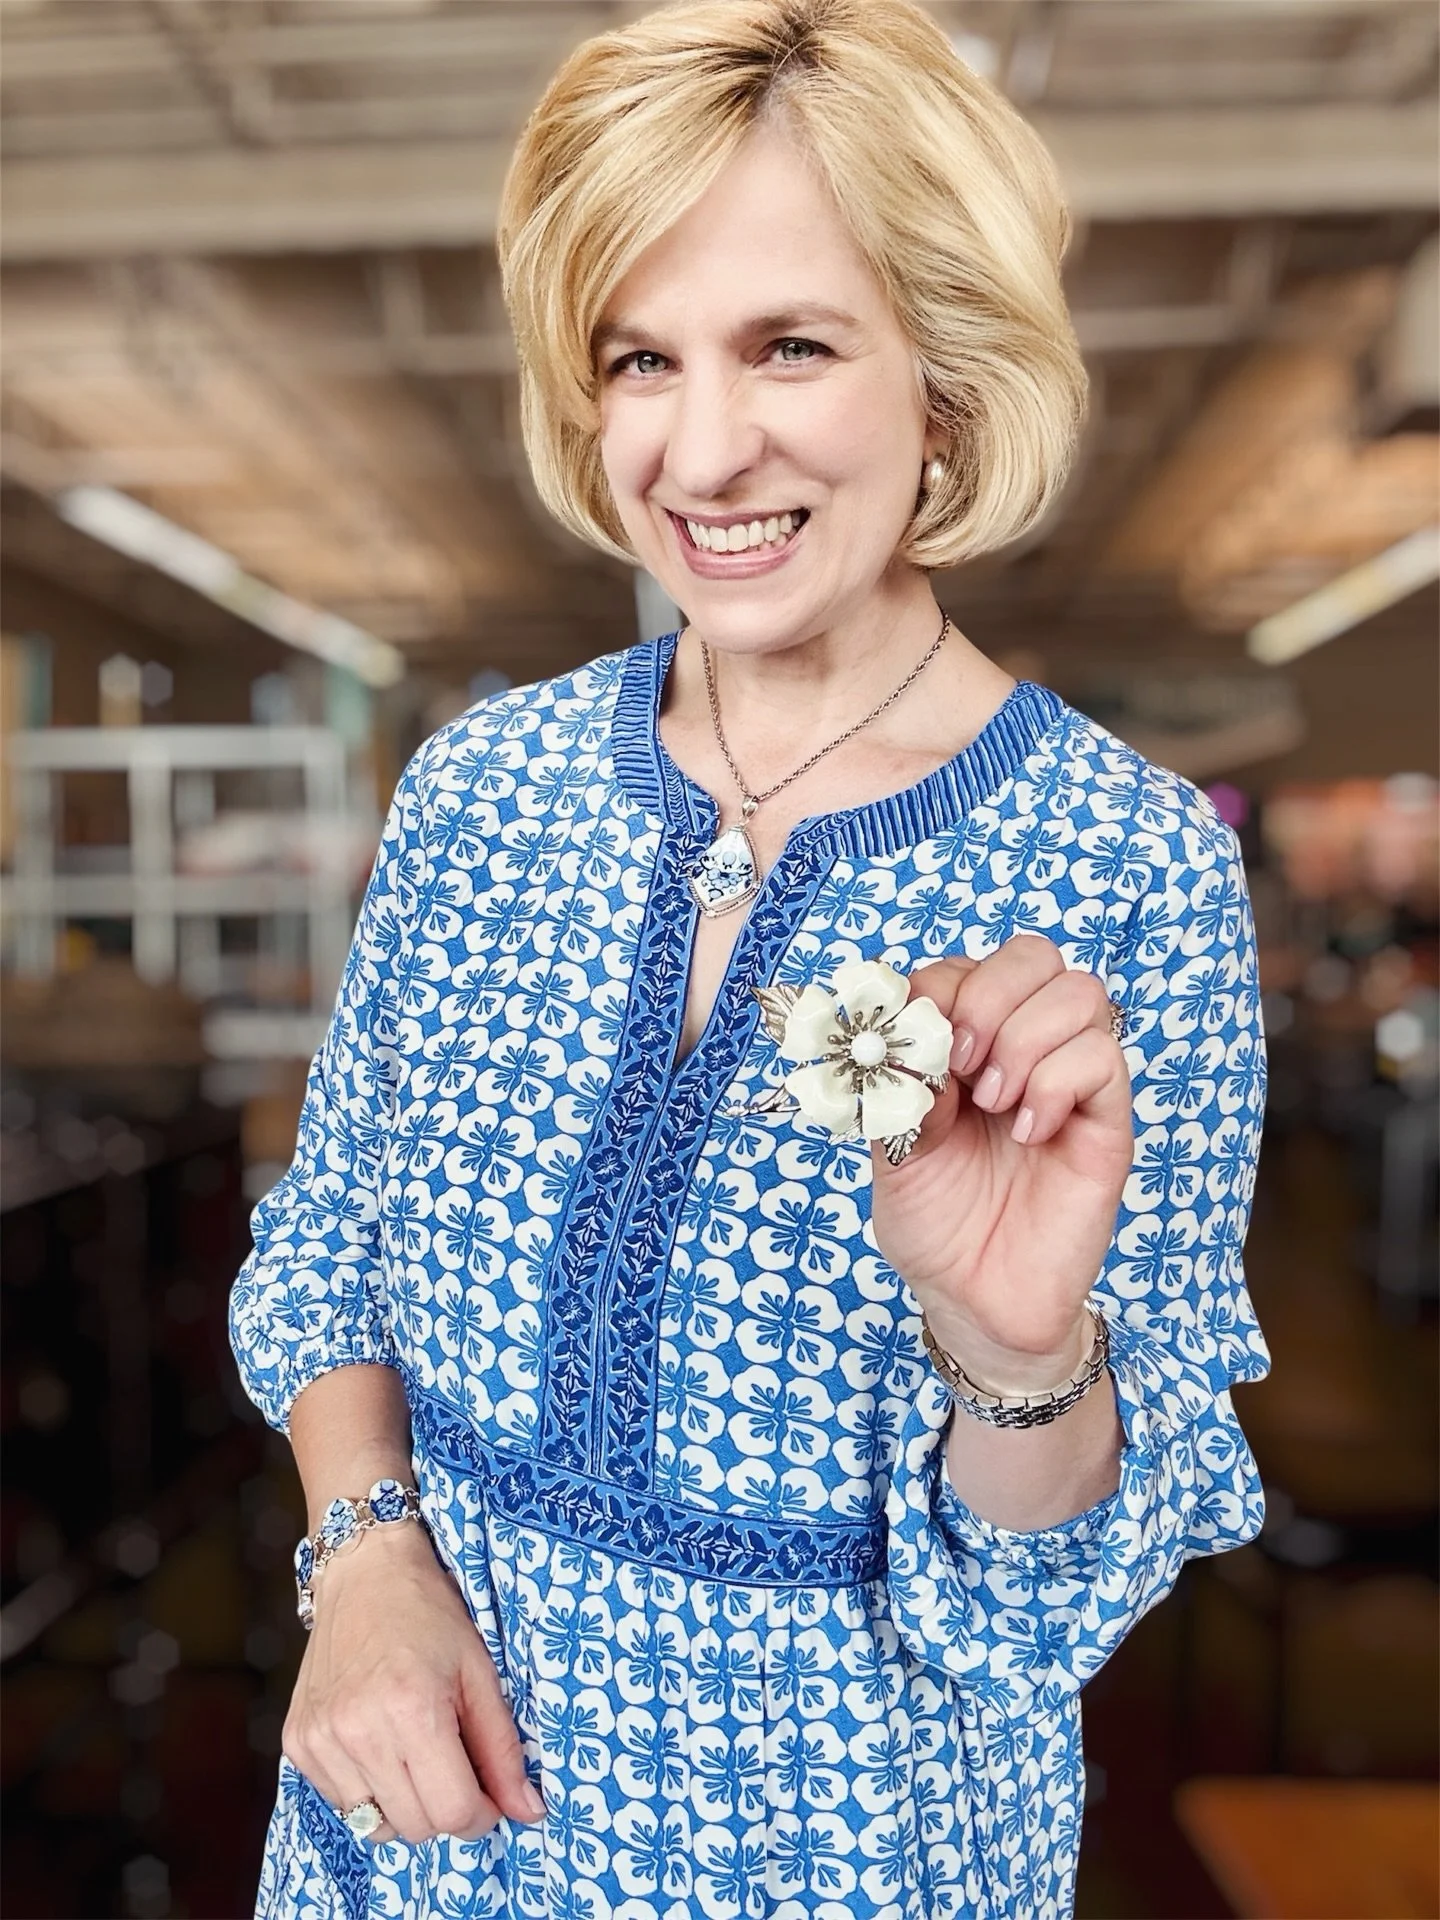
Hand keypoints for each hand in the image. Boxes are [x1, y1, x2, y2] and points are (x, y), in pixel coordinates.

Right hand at [282, 1520, 542, 1844]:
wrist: (365, 1573)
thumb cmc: (431, 1616)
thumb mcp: (480, 1674)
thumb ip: (503, 1750)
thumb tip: (530, 1813)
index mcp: (412, 1709)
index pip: (453, 1812)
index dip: (481, 1812)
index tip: (487, 1791)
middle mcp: (359, 1731)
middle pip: (416, 1827)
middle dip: (446, 1809)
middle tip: (454, 1765)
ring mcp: (321, 1739)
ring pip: (376, 1826)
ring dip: (405, 1805)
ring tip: (415, 1753)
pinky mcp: (298, 1742)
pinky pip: (342, 1804)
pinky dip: (369, 1791)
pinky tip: (380, 1745)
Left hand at [869, 934, 1132, 1392]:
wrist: (973, 1301)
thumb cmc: (935, 1222)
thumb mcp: (892, 1145)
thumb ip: (899, 1083)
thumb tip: (909, 1027)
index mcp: (967, 1043)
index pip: (968, 965)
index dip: (943, 991)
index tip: (919, 1049)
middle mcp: (1023, 1048)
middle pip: (1034, 955)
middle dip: (990, 996)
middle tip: (963, 1065)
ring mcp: (1070, 1081)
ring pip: (1080, 993)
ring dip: (1025, 1040)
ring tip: (995, 1105)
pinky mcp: (1106, 1122)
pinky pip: (1104, 1059)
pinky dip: (1058, 1083)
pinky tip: (1029, 1134)